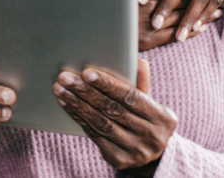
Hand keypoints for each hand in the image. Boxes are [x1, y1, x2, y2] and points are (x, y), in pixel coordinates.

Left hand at [54, 60, 176, 175]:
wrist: (151, 155)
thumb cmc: (146, 120)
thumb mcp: (150, 103)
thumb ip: (142, 84)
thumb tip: (140, 62)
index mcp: (162, 118)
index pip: (131, 97)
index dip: (109, 85)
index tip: (87, 72)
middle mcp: (151, 136)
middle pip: (112, 110)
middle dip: (86, 92)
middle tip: (65, 77)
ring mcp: (135, 151)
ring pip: (100, 122)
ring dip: (77, 104)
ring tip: (60, 88)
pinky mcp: (119, 159)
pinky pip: (94, 134)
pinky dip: (78, 117)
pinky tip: (66, 104)